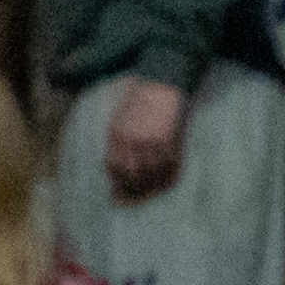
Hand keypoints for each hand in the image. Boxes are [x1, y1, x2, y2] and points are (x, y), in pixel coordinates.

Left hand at [105, 78, 189, 202]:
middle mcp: (131, 141)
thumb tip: (114, 167)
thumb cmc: (139, 101)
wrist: (160, 84)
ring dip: (152, 187)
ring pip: (151, 174)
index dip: (117, 183)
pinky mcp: (169, 140)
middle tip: (136, 200)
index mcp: (116, 136)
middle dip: (133, 190)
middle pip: (131, 175)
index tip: (119, 193)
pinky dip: (169, 177)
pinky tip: (168, 182)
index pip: (114, 167)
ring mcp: (151, 141)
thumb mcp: (119, 120)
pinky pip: (169, 166)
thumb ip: (118, 141)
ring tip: (152, 193)